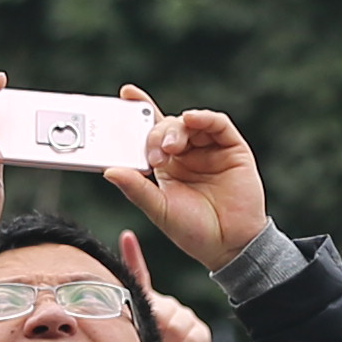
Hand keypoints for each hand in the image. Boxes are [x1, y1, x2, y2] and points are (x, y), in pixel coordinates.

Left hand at [118, 104, 271, 267]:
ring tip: (170, 146)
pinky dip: (204, 118)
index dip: (139, 111)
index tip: (125, 95)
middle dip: (155, 132)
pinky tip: (192, 120)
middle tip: (154, 152)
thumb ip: (137, 189)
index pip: (150, 131)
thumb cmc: (194, 231)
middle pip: (167, 126)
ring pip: (190, 122)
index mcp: (166, 165)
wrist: (229, 246)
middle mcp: (187, 153)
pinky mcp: (232, 149)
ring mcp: (210, 149)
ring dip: (176, 128)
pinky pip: (218, 125)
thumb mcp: (160, 210)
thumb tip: (109, 171)